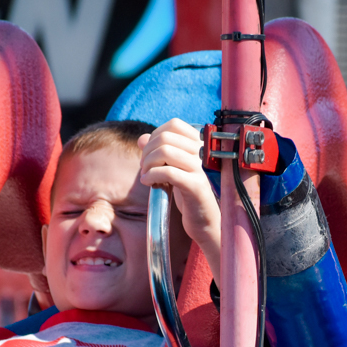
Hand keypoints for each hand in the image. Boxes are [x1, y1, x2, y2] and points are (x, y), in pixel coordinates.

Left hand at [138, 119, 221, 282]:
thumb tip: (142, 138)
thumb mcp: (171, 169)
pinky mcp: (195, 186)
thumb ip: (157, 152)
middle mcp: (200, 154)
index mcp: (196, 146)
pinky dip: (152, 176)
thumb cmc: (188, 196)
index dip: (156, 135)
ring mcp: (199, 170)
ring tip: (146, 176)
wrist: (204, 222)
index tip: (150, 153)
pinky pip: (169, 172)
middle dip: (148, 151)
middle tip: (145, 167)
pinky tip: (149, 183)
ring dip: (148, 164)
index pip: (174, 124)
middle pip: (166, 137)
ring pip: (166, 152)